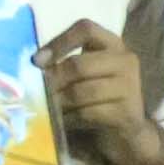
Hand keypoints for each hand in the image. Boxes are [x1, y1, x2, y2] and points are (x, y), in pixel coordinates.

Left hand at [37, 20, 159, 164]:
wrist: (125, 134)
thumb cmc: (97, 100)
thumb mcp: (84, 75)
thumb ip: (65, 64)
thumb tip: (34, 64)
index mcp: (112, 44)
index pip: (86, 29)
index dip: (59, 42)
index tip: (37, 61)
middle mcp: (125, 60)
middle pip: (79, 64)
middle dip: (54, 80)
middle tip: (37, 92)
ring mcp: (130, 87)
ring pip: (81, 91)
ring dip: (59, 102)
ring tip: (47, 108)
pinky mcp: (126, 113)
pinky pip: (88, 113)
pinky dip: (70, 119)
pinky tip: (63, 123)